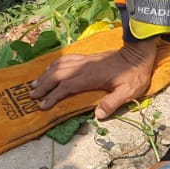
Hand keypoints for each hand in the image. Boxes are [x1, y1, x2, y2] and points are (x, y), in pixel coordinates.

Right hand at [29, 38, 157, 118]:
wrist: (138, 53)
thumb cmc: (134, 74)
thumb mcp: (128, 92)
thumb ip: (113, 103)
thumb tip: (98, 115)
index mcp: (91, 78)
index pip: (66, 87)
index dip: (53, 97)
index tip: (43, 106)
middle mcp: (84, 68)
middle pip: (57, 75)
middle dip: (43, 86)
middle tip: (32, 96)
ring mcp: (84, 61)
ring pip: (59, 66)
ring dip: (45, 75)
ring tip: (35, 84)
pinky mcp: (86, 57)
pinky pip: (66, 59)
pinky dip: (54, 64)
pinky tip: (49, 69)